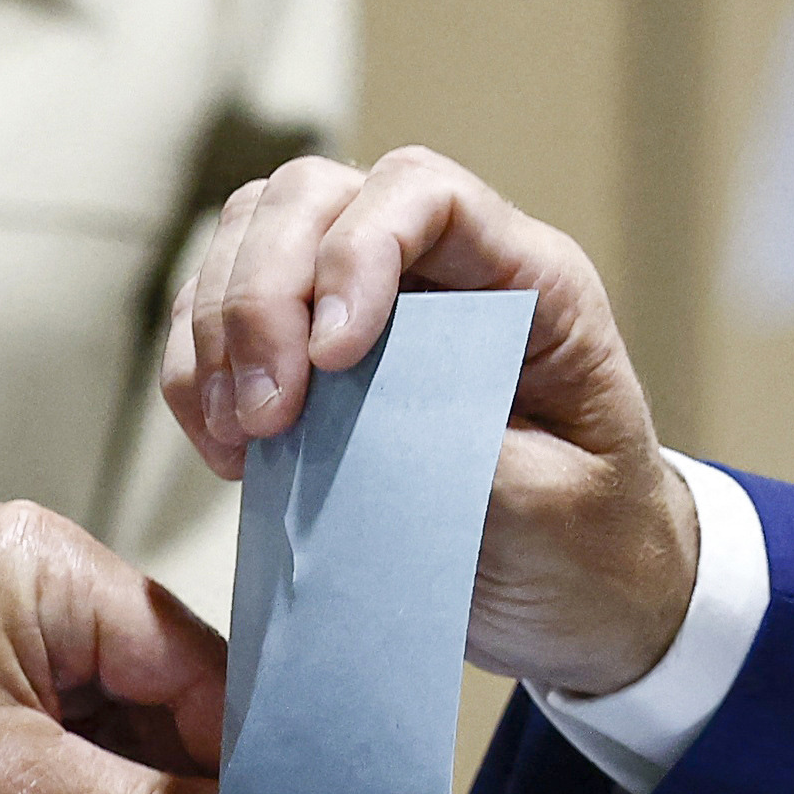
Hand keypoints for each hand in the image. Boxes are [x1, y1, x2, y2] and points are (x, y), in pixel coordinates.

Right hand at [160, 146, 698, 698]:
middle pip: (312, 197)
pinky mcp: (312, 360)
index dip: (357, 252)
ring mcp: (370, 302)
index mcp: (527, 278)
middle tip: (265, 415)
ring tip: (242, 436)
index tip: (330, 361)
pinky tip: (228, 449)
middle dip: (262, 293)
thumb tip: (360, 411)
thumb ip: (465, 448)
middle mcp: (440, 266)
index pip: (423, 193)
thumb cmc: (593, 542)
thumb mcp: (557, 507)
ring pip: (250, 239)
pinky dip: (201, 374)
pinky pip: (222, 321)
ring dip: (219, 331)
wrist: (585, 600)